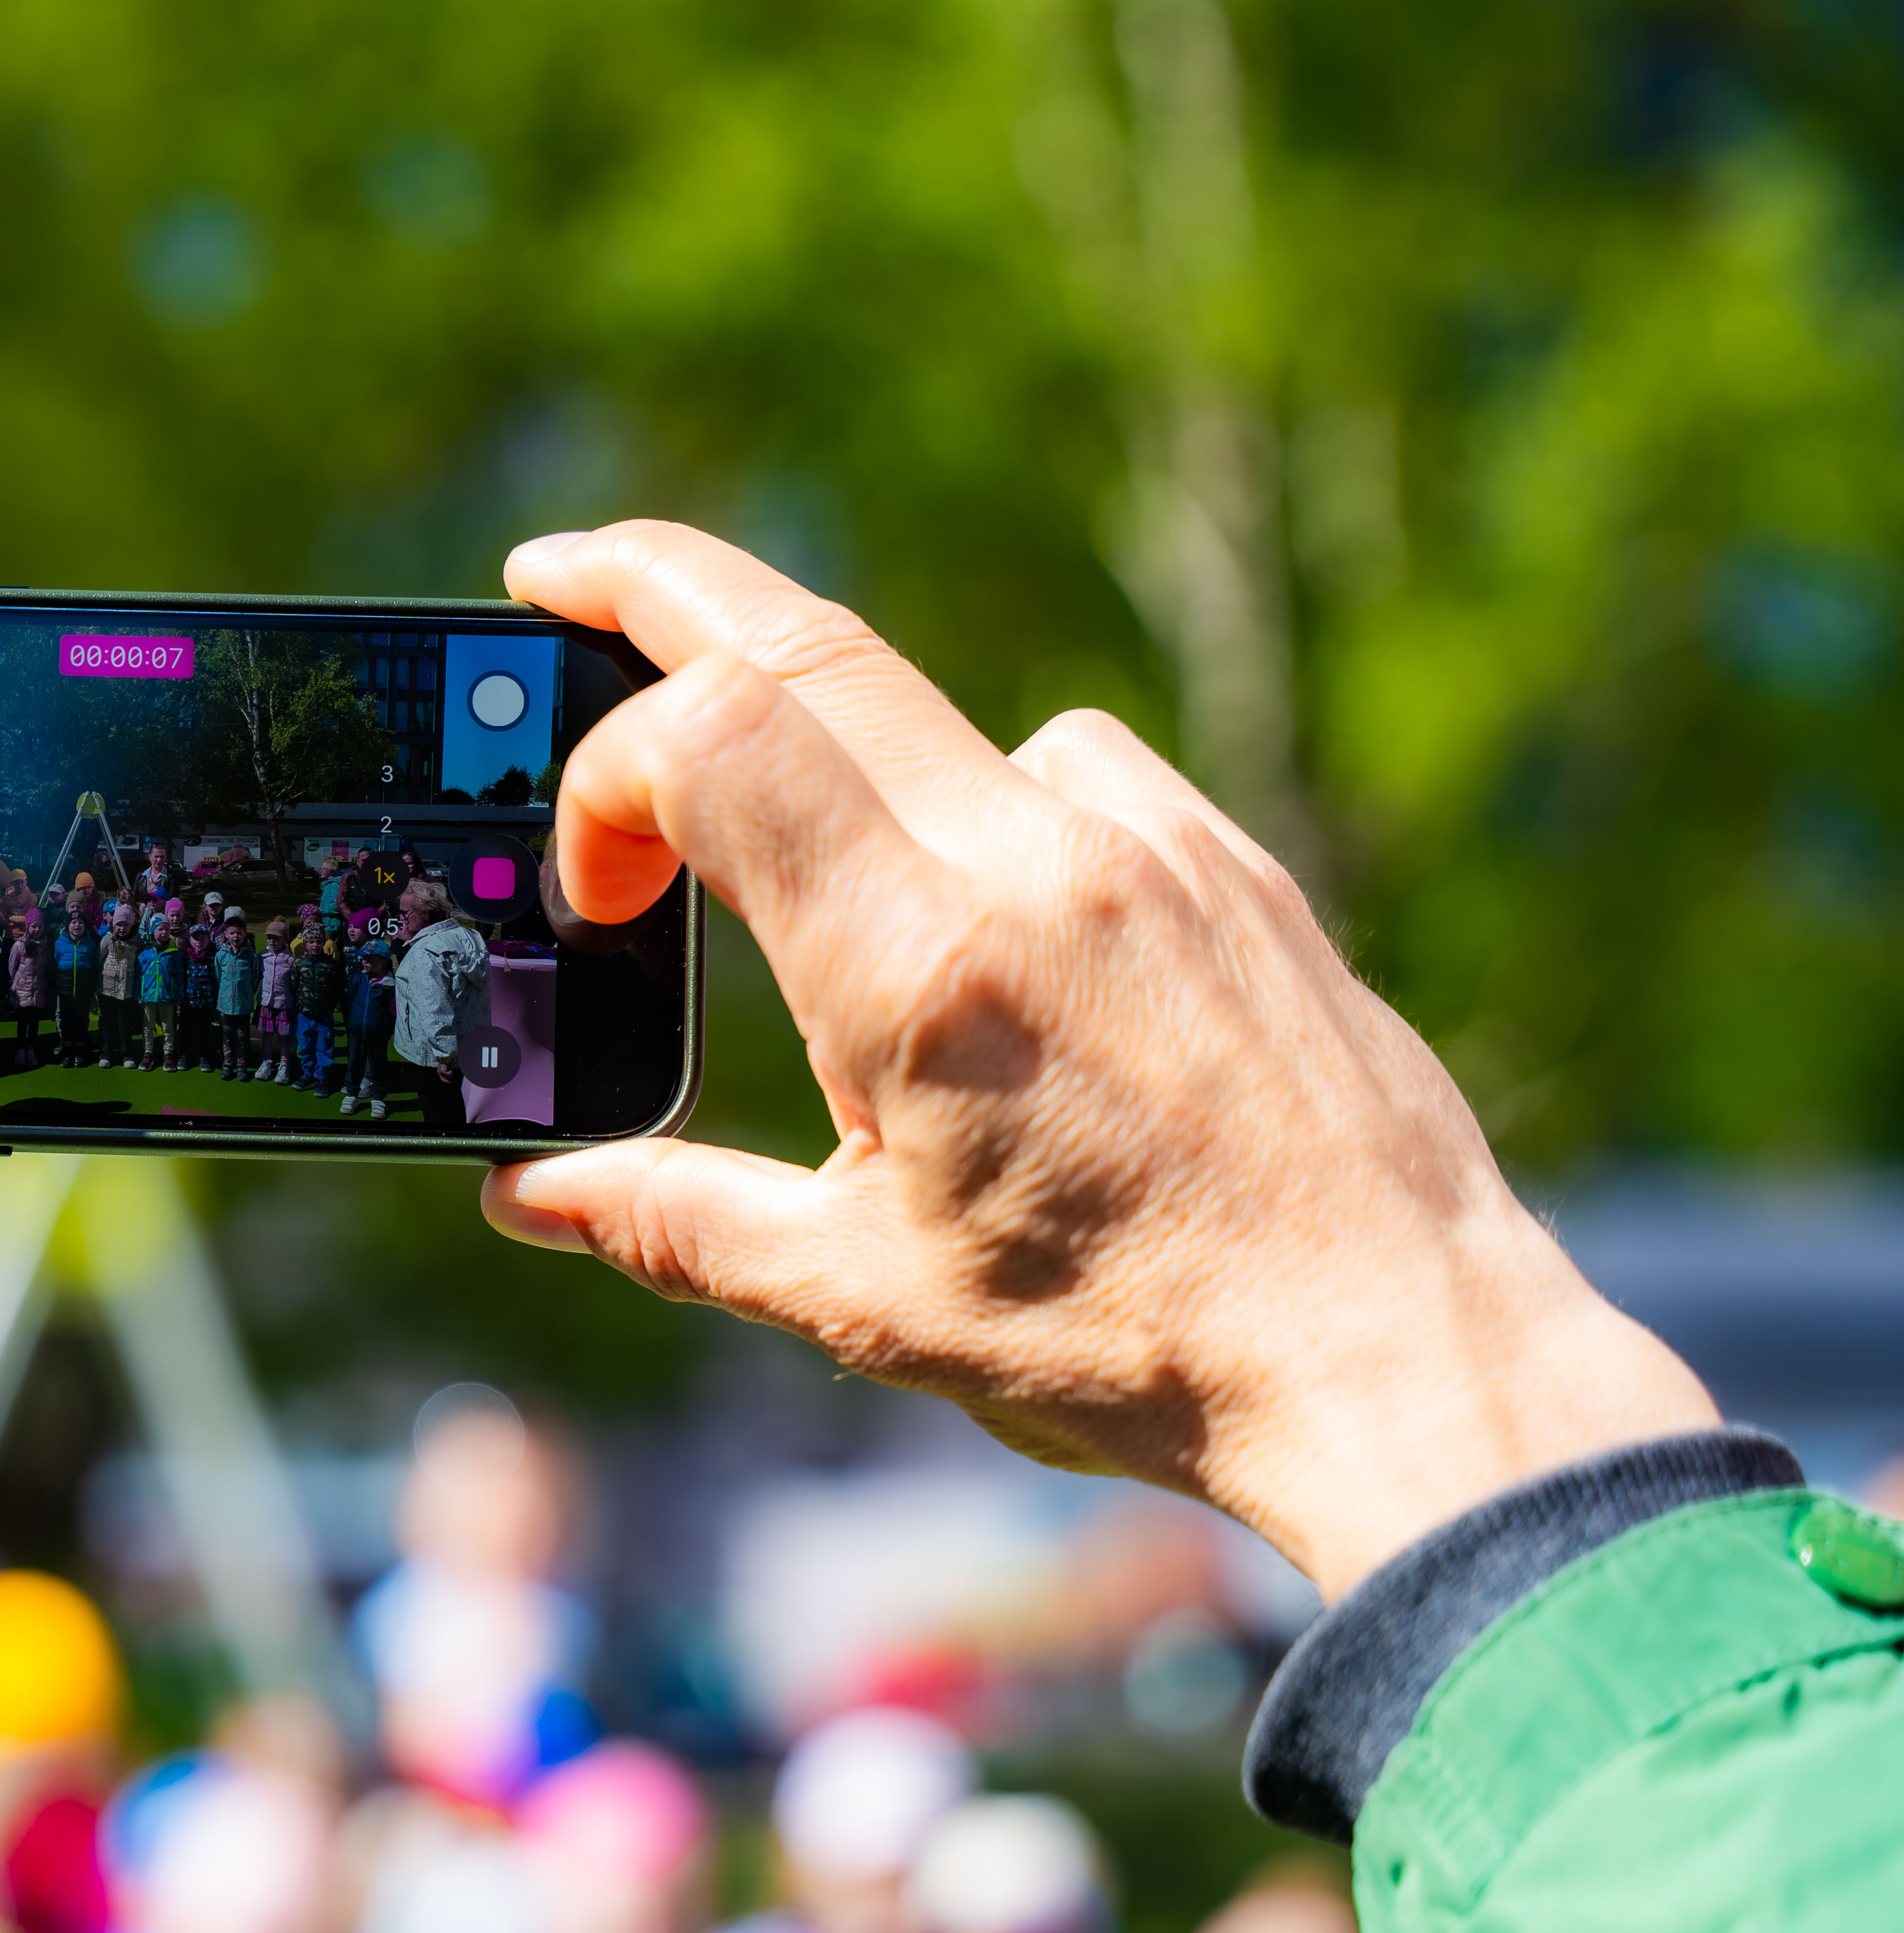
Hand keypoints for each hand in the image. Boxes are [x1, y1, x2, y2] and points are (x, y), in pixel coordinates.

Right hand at [481, 522, 1714, 1594]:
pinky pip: (1066, 772)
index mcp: (921, 971)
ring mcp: (1149, 845)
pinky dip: (982, 816)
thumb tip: (528, 1194)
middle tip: (553, 572)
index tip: (596, 898)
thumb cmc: (1136, 1351)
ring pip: (935, 718)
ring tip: (816, 908)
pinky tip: (1000, 943)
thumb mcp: (867, 1300)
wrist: (1404, 1360)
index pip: (709, 741)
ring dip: (834, 762)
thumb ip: (676, 1221)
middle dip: (650, 586)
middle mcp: (1036, 866)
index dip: (603, 782)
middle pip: (802, 642)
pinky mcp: (1229, 862)